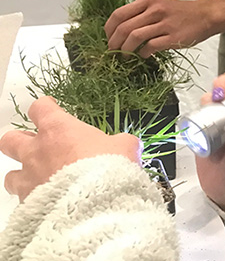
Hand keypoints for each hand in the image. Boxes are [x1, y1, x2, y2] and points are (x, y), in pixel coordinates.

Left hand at [0, 97, 141, 200]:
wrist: (95, 205)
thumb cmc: (107, 169)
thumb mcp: (125, 147)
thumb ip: (120, 142)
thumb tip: (125, 144)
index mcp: (59, 130)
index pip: (40, 108)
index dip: (45, 107)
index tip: (50, 108)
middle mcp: (37, 151)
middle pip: (11, 139)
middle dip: (20, 140)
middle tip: (36, 145)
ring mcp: (29, 178)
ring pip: (11, 174)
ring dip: (23, 174)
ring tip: (39, 179)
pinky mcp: (28, 203)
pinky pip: (22, 200)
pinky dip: (32, 199)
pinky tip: (47, 202)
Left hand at [105, 0, 215, 56]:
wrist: (206, 15)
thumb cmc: (182, 12)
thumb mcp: (159, 5)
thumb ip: (141, 14)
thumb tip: (121, 30)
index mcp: (148, 1)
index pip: (119, 14)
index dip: (109, 28)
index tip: (108, 37)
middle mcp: (155, 11)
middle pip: (124, 27)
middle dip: (114, 42)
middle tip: (113, 51)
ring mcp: (164, 24)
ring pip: (134, 37)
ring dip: (125, 49)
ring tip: (125, 56)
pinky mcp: (173, 37)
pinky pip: (151, 46)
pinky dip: (143, 53)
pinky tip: (143, 55)